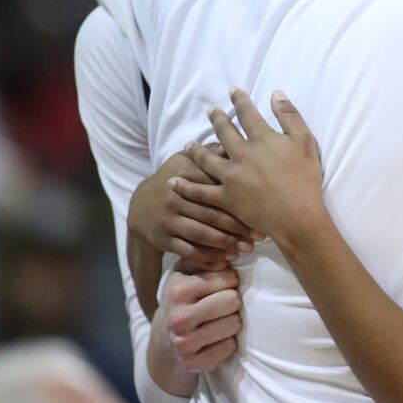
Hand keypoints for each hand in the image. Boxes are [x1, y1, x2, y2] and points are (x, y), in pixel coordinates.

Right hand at [129, 150, 259, 274]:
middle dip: (238, 226)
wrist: (140, 206)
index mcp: (184, 174)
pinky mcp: (163, 239)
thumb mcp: (186, 162)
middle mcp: (174, 196)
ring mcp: (167, 219)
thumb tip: (234, 144)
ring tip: (248, 248)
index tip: (262, 208)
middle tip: (260, 235)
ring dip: (227, 243)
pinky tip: (228, 258)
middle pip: (211, 213)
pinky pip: (189, 251)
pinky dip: (210, 256)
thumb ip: (210, 153)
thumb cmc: (174, 180)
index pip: (216, 187)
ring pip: (202, 234)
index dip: (240, 199)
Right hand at [161, 268, 242, 374]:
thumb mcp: (184, 274)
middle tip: (221, 306)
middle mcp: (179, 317)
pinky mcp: (193, 363)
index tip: (221, 287)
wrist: (163, 343)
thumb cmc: (181, 302)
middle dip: (232, 302)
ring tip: (218, 321)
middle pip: (233, 301)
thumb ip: (204, 258)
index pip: (229, 278)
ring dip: (231, 322)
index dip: (230, 282)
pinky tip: (214, 340)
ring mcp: (184, 342)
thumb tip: (229, 252)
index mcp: (178, 290)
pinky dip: (227, 343)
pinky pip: (230, 347)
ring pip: (234, 324)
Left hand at [176, 89, 326, 253]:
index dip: (239, 100)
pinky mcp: (226, 197)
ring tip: (188, 145)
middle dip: (216, 119)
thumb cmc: (305, 178)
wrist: (297, 215)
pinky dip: (186, 187)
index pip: (247, 113)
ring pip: (206, 159)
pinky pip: (201, 191)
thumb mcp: (306, 141)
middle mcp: (241, 153)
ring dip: (196, 150)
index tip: (233, 91)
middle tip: (210, 112)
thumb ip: (290, 115)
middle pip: (224, 132)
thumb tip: (276, 94)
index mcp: (261, 138)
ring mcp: (230, 176)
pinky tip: (174, 181)